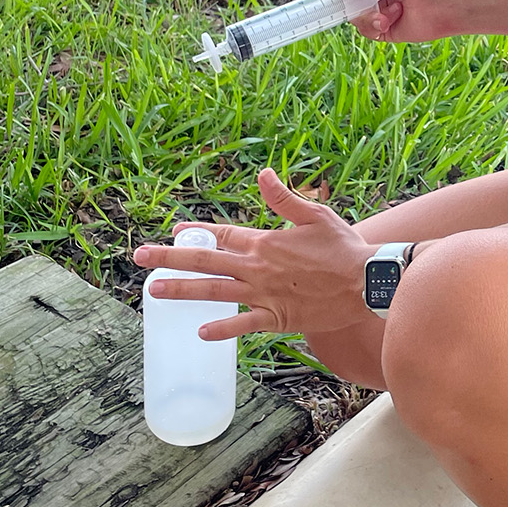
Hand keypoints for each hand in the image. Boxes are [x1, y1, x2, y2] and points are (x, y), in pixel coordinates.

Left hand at [135, 172, 372, 341]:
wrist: (366, 282)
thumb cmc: (344, 247)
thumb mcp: (315, 214)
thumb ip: (283, 198)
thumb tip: (262, 174)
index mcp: (265, 241)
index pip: (223, 234)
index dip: (197, 232)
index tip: (175, 231)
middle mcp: (258, 267)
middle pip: (205, 261)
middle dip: (169, 258)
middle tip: (140, 258)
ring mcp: (265, 294)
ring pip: (215, 292)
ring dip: (182, 291)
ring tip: (154, 292)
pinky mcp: (278, 318)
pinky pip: (244, 324)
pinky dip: (223, 328)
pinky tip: (201, 332)